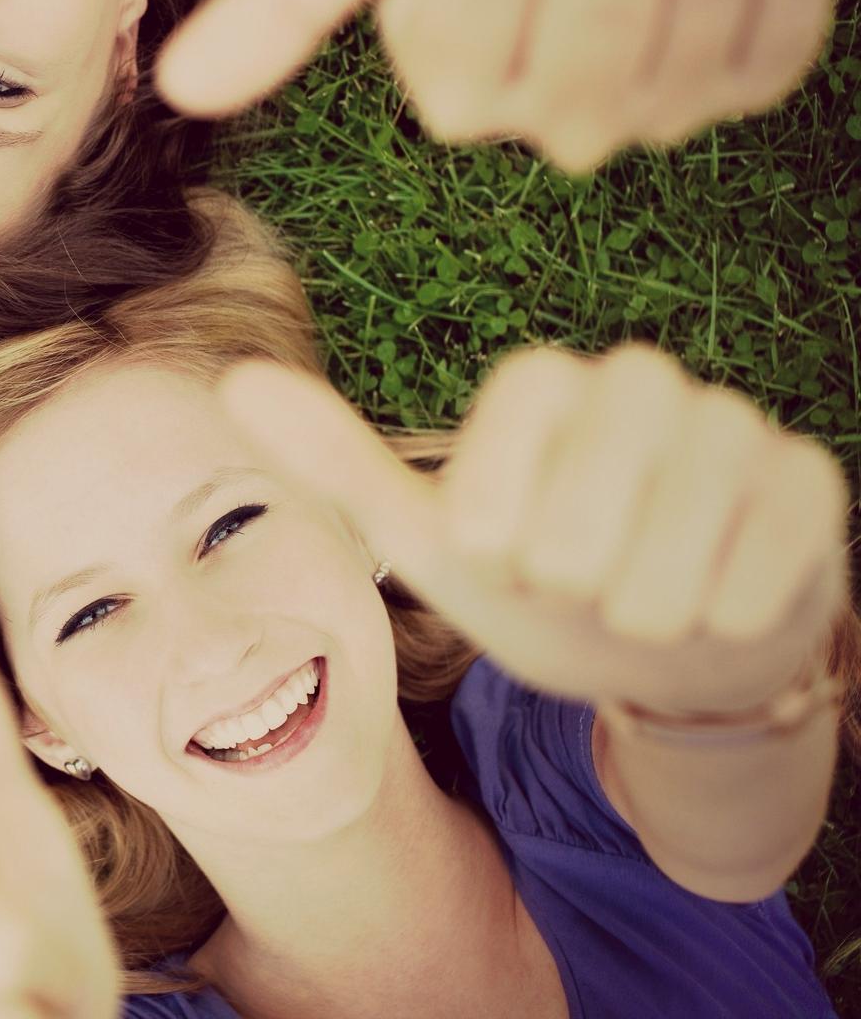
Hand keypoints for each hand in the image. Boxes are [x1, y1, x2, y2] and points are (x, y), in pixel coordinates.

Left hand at [216, 345, 849, 715]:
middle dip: (577, 558)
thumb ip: (337, 459)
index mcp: (546, 385)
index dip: (509, 494)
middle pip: (612, 451)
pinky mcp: (807, 481)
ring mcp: (735, 426)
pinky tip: (706, 611)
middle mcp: (643, 383)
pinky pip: (773, 543)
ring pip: (695, 504)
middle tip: (571, 588)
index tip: (497, 552)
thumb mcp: (427, 541)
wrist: (654, 657)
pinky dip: (725, 605)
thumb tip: (234, 380)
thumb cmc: (532, 589)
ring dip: (647, 591)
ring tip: (632, 607)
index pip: (529, 394)